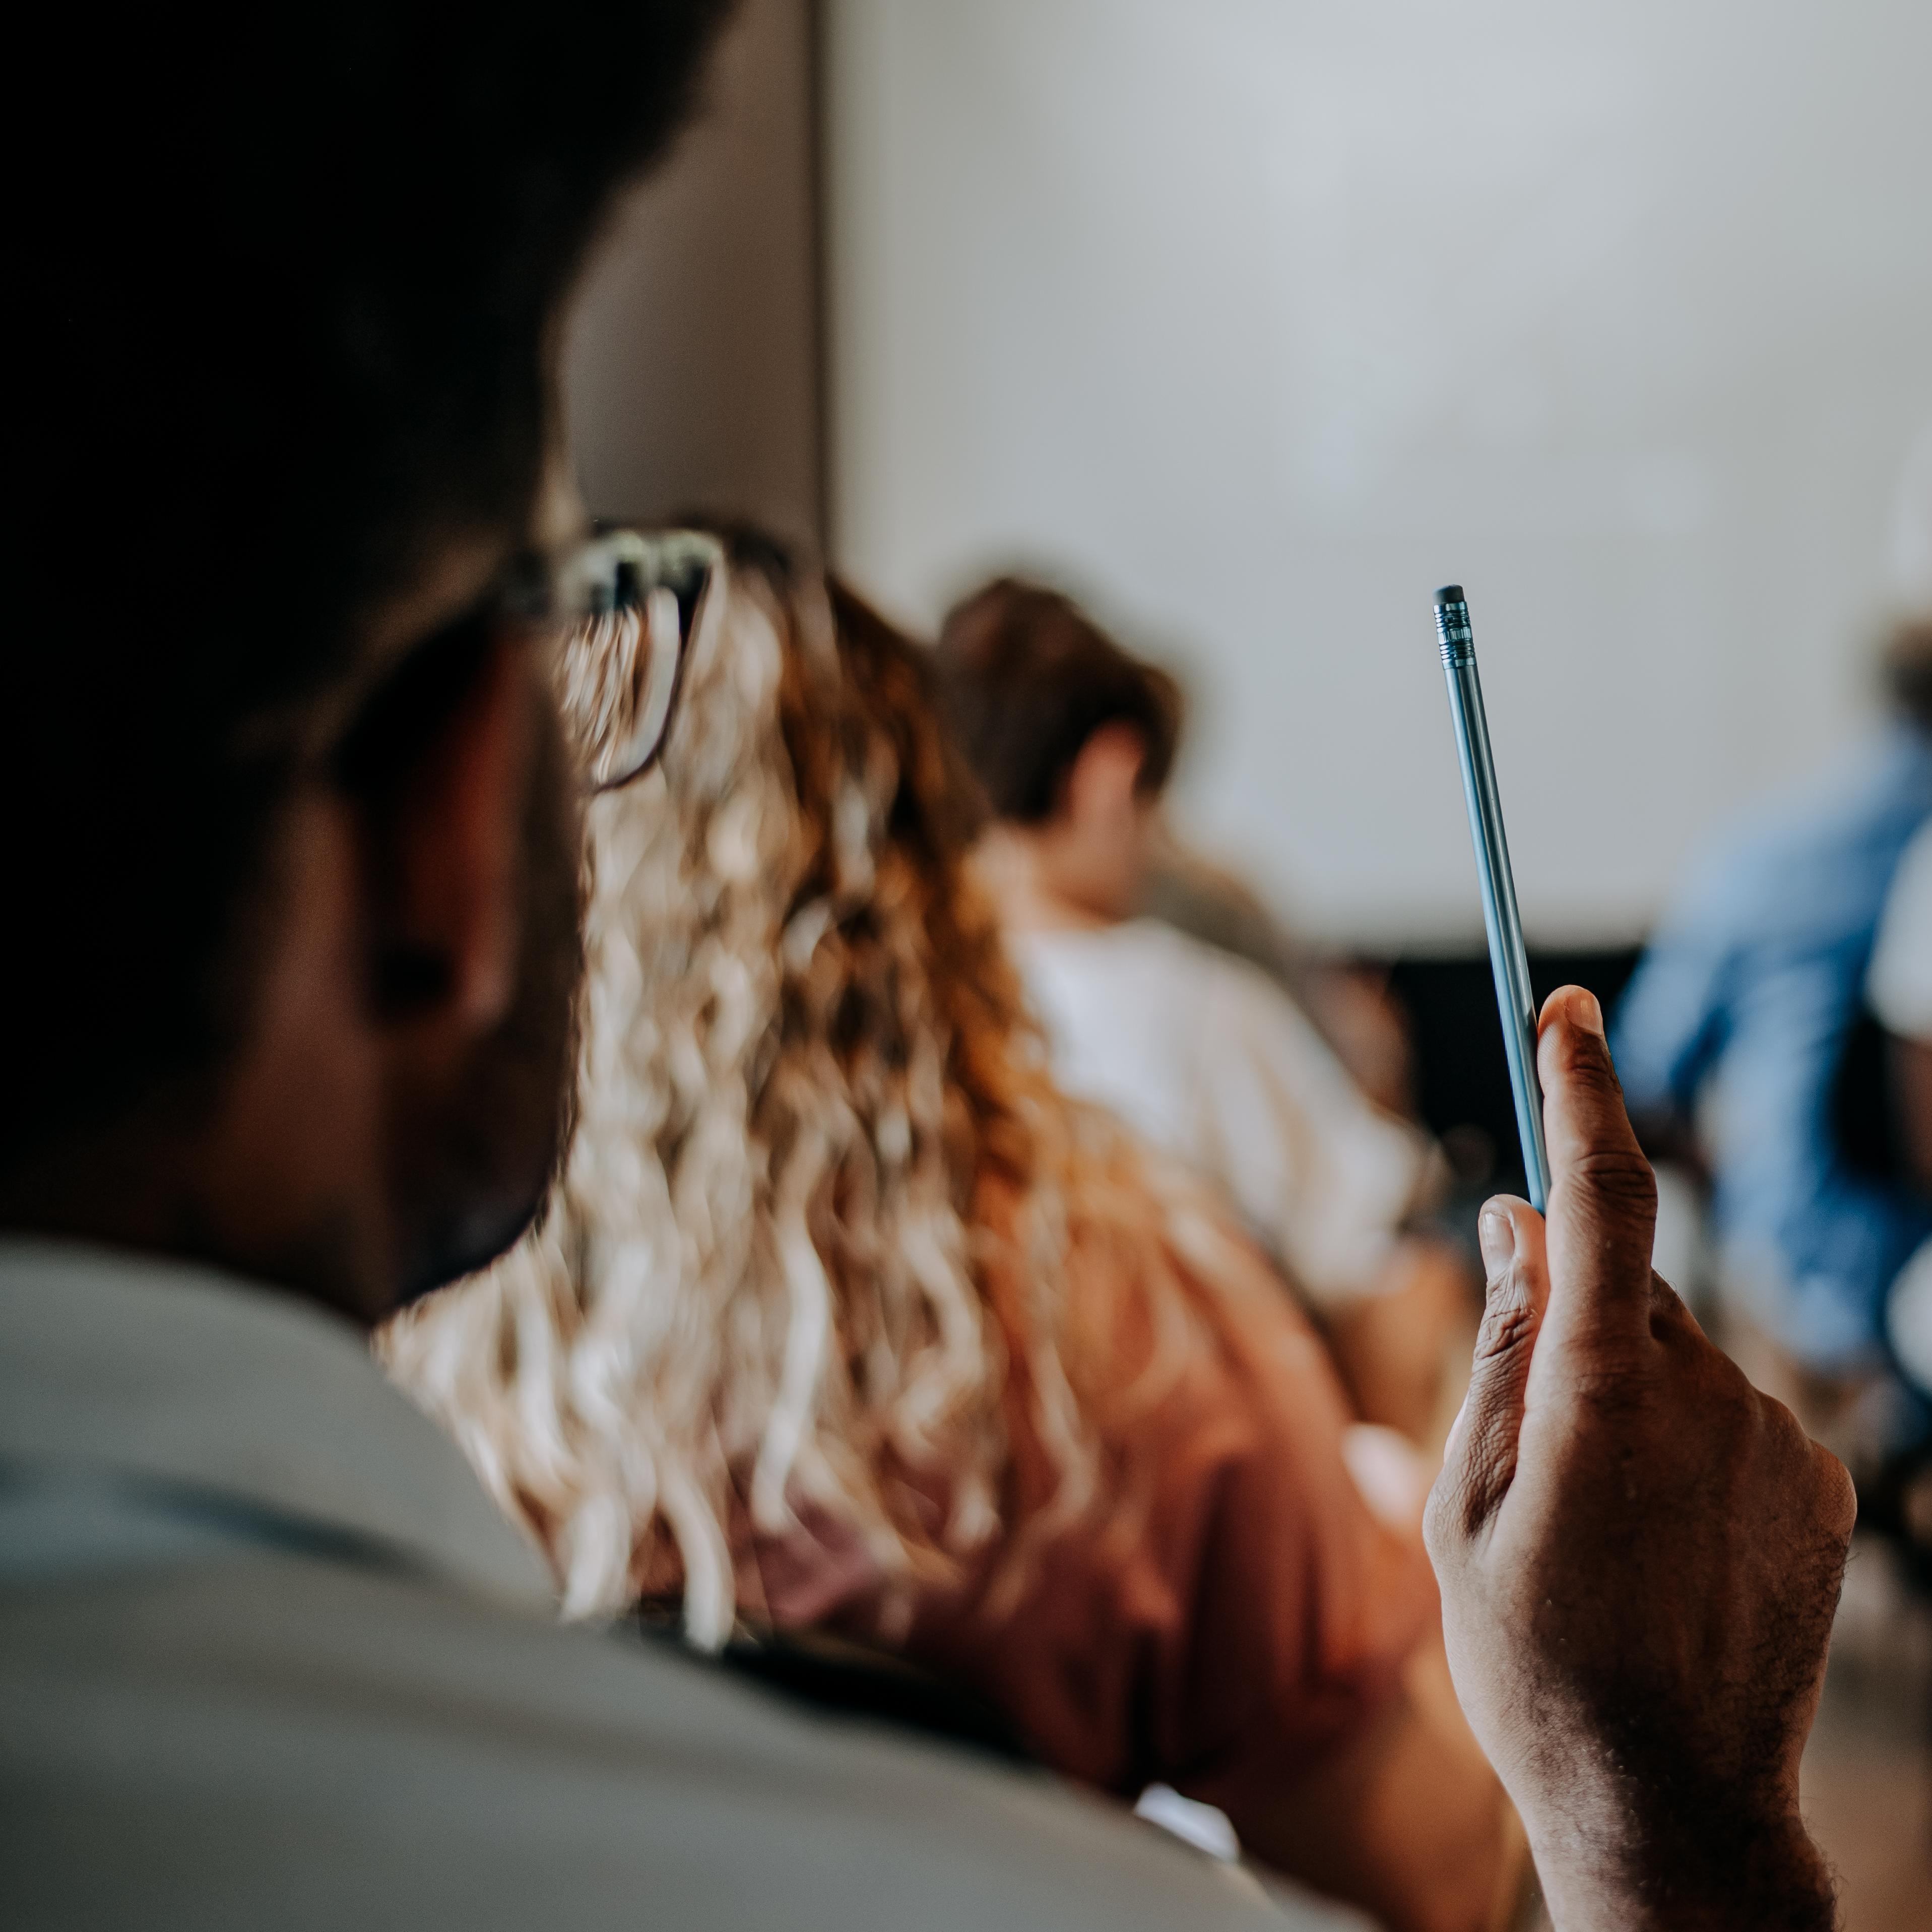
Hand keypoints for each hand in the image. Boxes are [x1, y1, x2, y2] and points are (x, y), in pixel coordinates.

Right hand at [1423, 988, 1854, 1931]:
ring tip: (1597, 1527)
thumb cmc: (1533, 1660)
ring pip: (1675, 1354)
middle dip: (1570, 1323)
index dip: (1582, 1091)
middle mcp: (1709, 1394)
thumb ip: (1497, 1346)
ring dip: (1625, 1397)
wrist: (1671, 1806)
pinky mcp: (1819, 1481)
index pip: (1602, 1199)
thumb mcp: (1465, 1504)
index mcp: (1603, 1394)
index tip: (1567, 1010)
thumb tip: (1512, 1223)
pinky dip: (1685, 1442)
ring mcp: (1777, 1439)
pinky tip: (1660, 1541)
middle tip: (1529, 1452)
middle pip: (1625, 1290)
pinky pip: (1730, 1411)